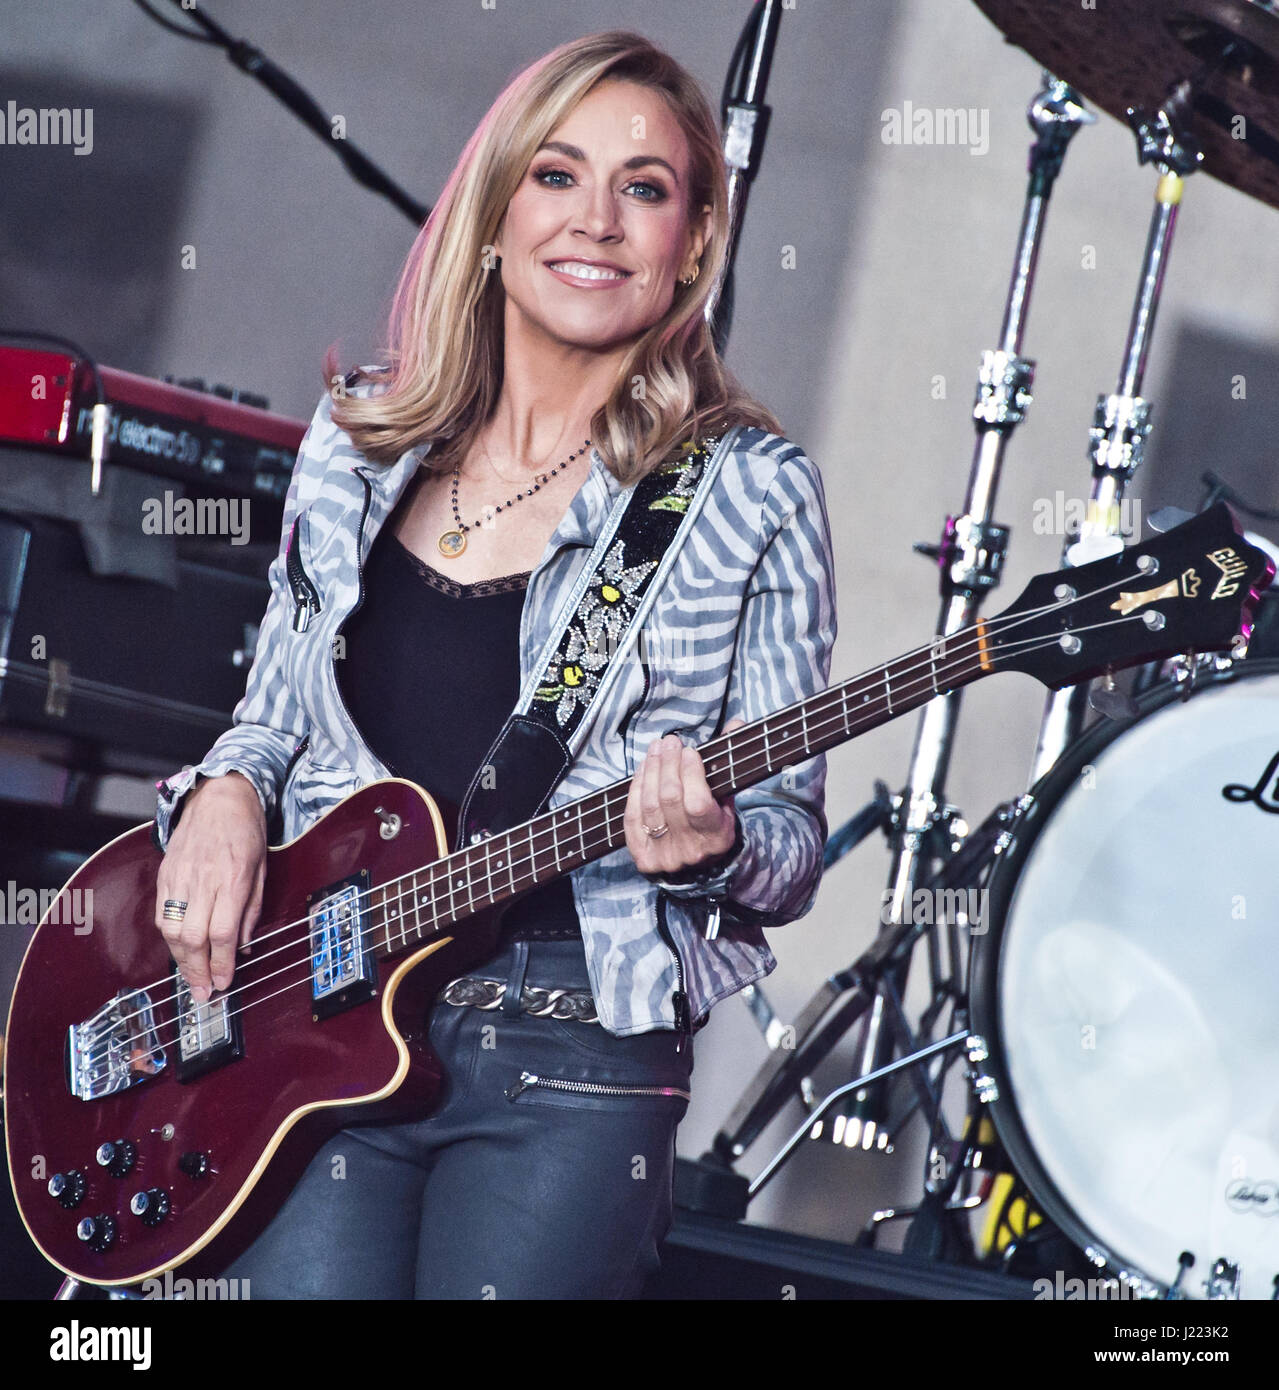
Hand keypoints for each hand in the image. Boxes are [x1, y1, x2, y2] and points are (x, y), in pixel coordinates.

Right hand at [154, 772, 266, 1002]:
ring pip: (172, 930)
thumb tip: (242, 945)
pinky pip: (162, 914)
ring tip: (191, 977)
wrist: (219, 797)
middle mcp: (203, 880)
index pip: (222, 932)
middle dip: (197, 971)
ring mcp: (180, 877)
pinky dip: (169, 937)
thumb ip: (252, 908)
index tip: (223, 983)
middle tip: (203, 993)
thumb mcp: (263, 868)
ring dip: (181, 960)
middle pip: (193, 937)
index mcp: (233, 878)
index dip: (221, 964)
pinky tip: (180, 950)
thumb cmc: (247, 831)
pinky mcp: (165, 875)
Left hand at [626, 720, 744, 878]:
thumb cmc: (714, 822)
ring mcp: (665, 856)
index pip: (697, 803)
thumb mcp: (728, 797)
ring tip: (656, 749)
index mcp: (716, 837)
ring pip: (650, 806)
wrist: (700, 865)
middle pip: (670, 799)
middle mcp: (690, 849)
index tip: (690, 751)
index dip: (690, 774)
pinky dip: (636, 790)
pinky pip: (633, 818)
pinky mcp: (644, 858)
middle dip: (667, 764)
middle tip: (669, 742)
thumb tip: (736, 723)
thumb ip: (730, 761)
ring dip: (650, 771)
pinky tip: (643, 770)